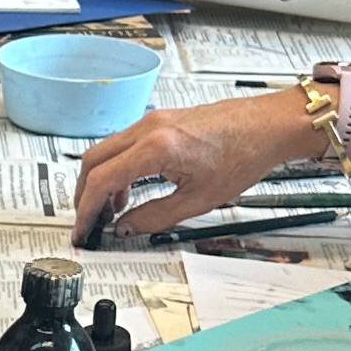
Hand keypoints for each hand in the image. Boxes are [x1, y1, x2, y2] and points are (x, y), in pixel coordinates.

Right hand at [74, 95, 297, 240]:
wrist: (268, 126)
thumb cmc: (245, 154)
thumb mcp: (199, 199)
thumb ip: (155, 217)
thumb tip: (126, 228)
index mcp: (155, 147)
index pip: (101, 180)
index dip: (86, 210)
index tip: (83, 230)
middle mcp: (148, 128)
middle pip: (93, 161)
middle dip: (85, 195)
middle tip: (89, 223)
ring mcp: (152, 121)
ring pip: (106, 151)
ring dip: (100, 181)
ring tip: (110, 212)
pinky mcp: (160, 121)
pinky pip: (123, 145)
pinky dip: (117, 169)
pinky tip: (129, 190)